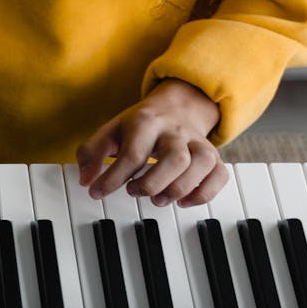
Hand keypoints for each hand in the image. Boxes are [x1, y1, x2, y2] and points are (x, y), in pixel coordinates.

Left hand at [77, 78, 226, 206]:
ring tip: (157, 199)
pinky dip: (204, 193)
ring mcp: (198, 142)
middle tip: (134, 192)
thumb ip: (92, 153)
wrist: (177, 106)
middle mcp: (175, 131)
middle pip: (175, 159)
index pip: (133, 154)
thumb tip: (86, 181)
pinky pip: (220, 175)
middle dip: (152, 183)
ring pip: (202, 165)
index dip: (113, 178)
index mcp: (146, 122)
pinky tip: (183, 201)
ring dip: (179, 189)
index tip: (98, 193)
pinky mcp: (214, 155)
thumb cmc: (139, 125)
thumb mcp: (110, 131)